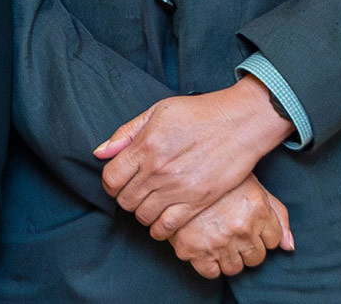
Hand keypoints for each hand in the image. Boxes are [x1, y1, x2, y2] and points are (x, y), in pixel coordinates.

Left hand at [94, 76, 294, 235]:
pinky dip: (159, 229)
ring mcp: (179, 188)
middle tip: (134, 191)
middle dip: (125, 197)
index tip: (118, 180)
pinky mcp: (198, 201)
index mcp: (146, 146)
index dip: (110, 182)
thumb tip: (101, 153)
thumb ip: (126, 133)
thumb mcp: (158, 111)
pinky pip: (168, 226)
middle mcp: (159, 170)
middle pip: (125, 200)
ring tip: (148, 203)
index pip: (111, 178)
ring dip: (141, 212)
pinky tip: (160, 220)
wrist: (240, 123)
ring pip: (143, 216)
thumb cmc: (199, 113)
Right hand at [165, 173, 292, 278]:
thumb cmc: (216, 173)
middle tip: (230, 232)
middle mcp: (241, 228)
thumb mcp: (252, 184)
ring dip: (228, 257)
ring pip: (235, 268)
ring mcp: (217, 240)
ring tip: (217, 237)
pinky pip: (211, 272)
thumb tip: (289, 246)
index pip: (273, 241)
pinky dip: (208, 264)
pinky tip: (204, 246)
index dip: (260, 234)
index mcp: (257, 209)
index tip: (248, 225)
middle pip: (255, 258)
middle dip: (246, 248)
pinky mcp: (193, 249)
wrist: (176, 166)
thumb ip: (276, 214)